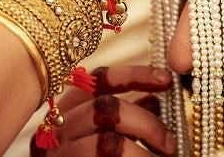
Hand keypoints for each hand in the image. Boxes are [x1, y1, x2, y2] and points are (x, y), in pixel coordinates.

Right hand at [33, 65, 175, 156]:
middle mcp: (54, 129)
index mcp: (65, 109)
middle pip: (106, 107)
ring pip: (108, 142)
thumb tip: (154, 100)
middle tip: (169, 143)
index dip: (135, 75)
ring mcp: (57, 154)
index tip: (167, 80)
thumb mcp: (101, 135)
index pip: (100, 78)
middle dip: (145, 122)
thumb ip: (123, 118)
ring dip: (142, 153)